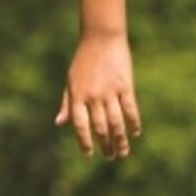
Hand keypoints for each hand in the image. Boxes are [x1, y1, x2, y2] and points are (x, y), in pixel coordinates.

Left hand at [56, 32, 140, 159]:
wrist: (100, 39)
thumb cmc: (83, 62)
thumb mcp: (71, 81)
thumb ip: (67, 104)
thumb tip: (60, 123)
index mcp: (77, 96)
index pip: (80, 125)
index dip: (84, 142)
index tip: (88, 154)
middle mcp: (92, 96)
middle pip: (100, 128)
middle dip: (105, 145)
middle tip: (110, 157)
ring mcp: (109, 91)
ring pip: (116, 123)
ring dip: (120, 140)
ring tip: (123, 152)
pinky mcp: (125, 86)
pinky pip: (130, 109)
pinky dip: (134, 123)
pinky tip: (135, 133)